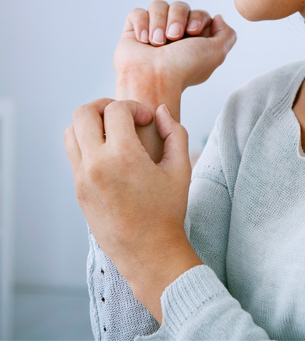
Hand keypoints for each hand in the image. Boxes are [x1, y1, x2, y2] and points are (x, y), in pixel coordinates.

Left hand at [64, 98, 202, 321]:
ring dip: (91, 124)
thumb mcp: (181, 169)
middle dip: (105, 105)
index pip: (116, 110)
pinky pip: (74, 154)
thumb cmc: (168, 212)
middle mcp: (96, 164)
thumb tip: (160, 111)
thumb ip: (175, 133)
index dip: (135, 107)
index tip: (148, 120)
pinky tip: (111, 154)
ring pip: (71, 132)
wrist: (148, 251)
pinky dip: (88, 144)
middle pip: (83, 113)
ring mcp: (82, 178)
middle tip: (124, 116)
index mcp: (123, 157)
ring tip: (114, 133)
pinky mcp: (78, 189)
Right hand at [114, 0, 236, 90]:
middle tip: (174, 37)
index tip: (193, 32)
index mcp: (194, 40)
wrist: (154, 78)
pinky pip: (137, 12)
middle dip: (177, 18)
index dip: (197, 17)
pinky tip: (144, 41)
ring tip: (157, 42)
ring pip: (158, 5)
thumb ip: (227, 35)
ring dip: (159, 22)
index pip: (199, 13)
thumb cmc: (185, 68)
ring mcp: (153, 32)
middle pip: (180, 5)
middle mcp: (174, 34)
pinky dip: (141, 24)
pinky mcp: (133, 32)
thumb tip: (218, 17)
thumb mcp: (217, 52)